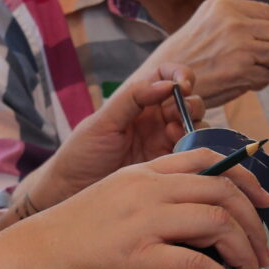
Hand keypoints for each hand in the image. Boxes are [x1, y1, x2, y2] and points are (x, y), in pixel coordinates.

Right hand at [8, 147, 268, 268]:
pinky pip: (200, 267)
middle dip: (255, 226)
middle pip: (223, 192)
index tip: (263, 202)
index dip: (244, 178)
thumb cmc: (65, 243)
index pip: (204, 160)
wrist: (30, 261)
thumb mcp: (108, 205)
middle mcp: (147, 191)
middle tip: (263, 255)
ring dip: (247, 257)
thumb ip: (142, 209)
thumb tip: (178, 237)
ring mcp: (144, 222)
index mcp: (140, 175)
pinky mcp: (139, 257)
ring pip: (220, 225)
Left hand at [24, 65, 203, 206]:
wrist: (71, 192)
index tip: (182, 86)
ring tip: (175, 137)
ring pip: (197, 128)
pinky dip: (197, 151)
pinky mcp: (170, 169)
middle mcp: (156, 121)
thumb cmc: (81, 155)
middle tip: (174, 119)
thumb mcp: (102, 122)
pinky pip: (194, 156)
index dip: (180, 75)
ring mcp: (165, 144)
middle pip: (189, 102)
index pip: (168, 76)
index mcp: (139, 102)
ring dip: (194, 127)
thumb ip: (132, 99)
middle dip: (190, 105)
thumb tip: (166, 84)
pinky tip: (181, 154)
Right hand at [144, 0, 268, 108]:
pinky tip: (245, 83)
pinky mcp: (240, 69)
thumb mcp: (207, 27)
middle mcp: (231, 21)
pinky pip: (267, 75)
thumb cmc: (185, 59)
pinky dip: (262, 82)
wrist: (163, 82)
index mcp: (222, 7)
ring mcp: (237, 44)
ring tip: (259, 75)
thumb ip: (239, 25)